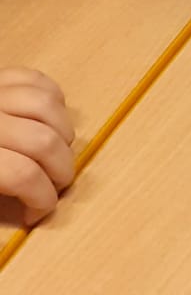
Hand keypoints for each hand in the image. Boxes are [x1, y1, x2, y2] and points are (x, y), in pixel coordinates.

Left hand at [0, 69, 74, 224]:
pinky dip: (53, 100)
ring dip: (62, 135)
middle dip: (60, 172)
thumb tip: (28, 211)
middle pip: (45, 142)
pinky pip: (37, 80)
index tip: (35, 214)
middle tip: (51, 187)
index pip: (24, 176)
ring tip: (53, 152)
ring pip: (48, 107)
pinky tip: (48, 120)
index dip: (41, 201)